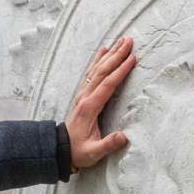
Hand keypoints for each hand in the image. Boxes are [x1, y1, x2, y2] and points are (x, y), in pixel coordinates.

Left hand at [64, 37, 135, 170]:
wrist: (60, 150)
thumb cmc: (79, 151)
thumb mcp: (93, 153)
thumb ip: (108, 144)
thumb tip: (125, 136)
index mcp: (90, 107)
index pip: (108, 85)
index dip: (120, 71)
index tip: (132, 59)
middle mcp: (85, 97)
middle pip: (102, 71)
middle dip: (116, 55)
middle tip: (129, 41)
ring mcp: (83, 94)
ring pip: (97, 69)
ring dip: (109, 54)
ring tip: (121, 40)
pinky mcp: (83, 94)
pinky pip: (91, 73)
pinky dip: (98, 60)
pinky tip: (103, 50)